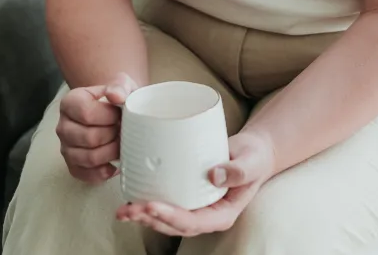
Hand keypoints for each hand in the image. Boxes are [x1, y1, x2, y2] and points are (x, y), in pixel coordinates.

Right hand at [57, 71, 136, 183]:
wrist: (114, 111)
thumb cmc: (117, 98)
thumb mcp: (121, 85)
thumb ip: (119, 86)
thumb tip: (117, 96)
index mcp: (70, 102)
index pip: (86, 113)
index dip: (108, 116)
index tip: (120, 114)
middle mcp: (63, 126)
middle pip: (89, 137)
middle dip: (113, 135)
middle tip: (124, 130)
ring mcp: (66, 148)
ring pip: (89, 158)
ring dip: (111, 153)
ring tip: (122, 144)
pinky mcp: (73, 167)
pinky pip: (88, 175)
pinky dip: (105, 171)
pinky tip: (115, 162)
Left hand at [115, 128, 275, 236]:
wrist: (253, 151)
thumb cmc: (253, 157)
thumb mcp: (252, 161)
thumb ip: (238, 170)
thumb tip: (215, 175)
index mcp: (222, 214)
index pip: (194, 222)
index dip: (171, 217)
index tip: (152, 206)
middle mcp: (206, 215)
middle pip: (175, 225)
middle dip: (150, 219)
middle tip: (129, 208)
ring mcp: (196, 207)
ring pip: (166, 219)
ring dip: (144, 216)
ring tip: (124, 208)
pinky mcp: (187, 195)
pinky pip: (166, 204)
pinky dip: (148, 203)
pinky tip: (132, 196)